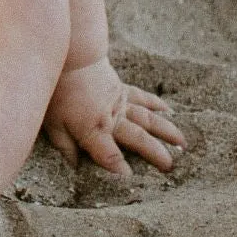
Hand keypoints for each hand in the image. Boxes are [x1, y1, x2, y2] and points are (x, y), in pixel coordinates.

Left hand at [45, 58, 183, 174]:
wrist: (68, 53)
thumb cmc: (57, 90)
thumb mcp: (53, 123)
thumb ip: (65, 148)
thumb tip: (75, 169)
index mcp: (95, 130)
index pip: (110, 156)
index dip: (121, 171)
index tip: (132, 183)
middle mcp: (113, 118)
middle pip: (138, 139)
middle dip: (155, 154)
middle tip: (171, 167)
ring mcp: (121, 103)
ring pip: (148, 119)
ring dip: (166, 131)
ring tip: (183, 144)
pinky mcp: (123, 89)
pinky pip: (144, 98)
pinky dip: (158, 105)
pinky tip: (170, 111)